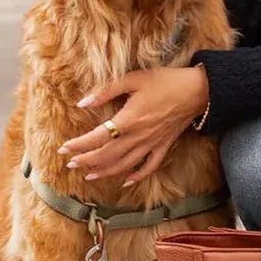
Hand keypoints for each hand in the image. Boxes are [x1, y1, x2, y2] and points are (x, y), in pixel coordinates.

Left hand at [58, 67, 209, 185]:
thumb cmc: (165, 81)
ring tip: (89, 175)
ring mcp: (152, 144)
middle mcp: (139, 136)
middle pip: (107, 155)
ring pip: (125, 165)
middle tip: (70, 164)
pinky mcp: (163, 146)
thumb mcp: (134, 79)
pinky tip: (125, 182)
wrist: (197, 90)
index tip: (63, 148)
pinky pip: (149, 167)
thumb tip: (83, 103)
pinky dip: (137, 176)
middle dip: (87, 161)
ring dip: (105, 172)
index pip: (98, 136)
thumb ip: (107, 90)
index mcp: (129, 119)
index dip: (79, 144)